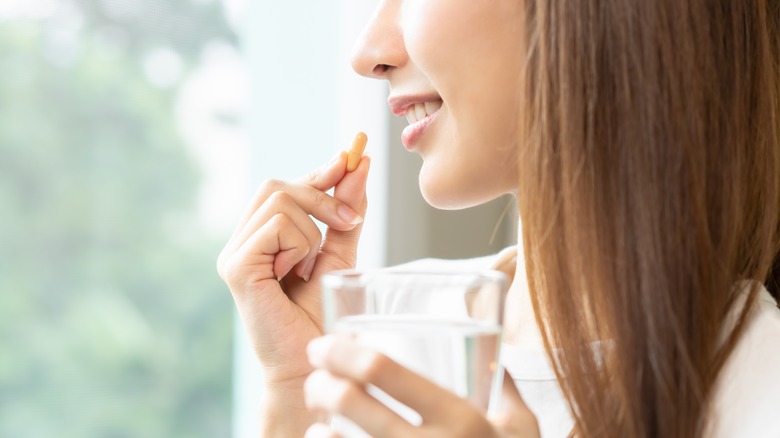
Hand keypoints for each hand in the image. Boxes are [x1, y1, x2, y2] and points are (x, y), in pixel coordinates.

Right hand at [217, 152, 369, 385]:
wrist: (311, 364)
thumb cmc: (321, 318)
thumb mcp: (340, 256)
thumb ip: (345, 214)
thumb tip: (356, 163)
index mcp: (261, 238)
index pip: (284, 187)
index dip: (317, 172)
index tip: (350, 158)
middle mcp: (242, 241)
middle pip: (279, 185)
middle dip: (322, 195)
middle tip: (352, 220)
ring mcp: (234, 253)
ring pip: (281, 201)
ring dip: (312, 231)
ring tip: (308, 269)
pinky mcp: (236, 267)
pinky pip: (276, 226)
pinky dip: (299, 246)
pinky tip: (295, 275)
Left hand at [303, 335, 540, 437]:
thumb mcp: (523, 429)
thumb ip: (507, 389)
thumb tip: (495, 358)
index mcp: (460, 419)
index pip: (384, 370)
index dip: (343, 351)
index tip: (324, 344)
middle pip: (350, 402)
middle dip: (320, 382)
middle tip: (316, 377)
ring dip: (316, 424)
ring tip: (317, 414)